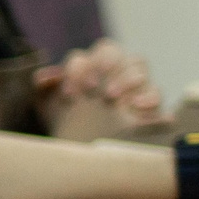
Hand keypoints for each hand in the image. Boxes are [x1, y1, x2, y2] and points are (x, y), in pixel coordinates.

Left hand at [36, 41, 164, 136]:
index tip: (69, 92)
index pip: (87, 54)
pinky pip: (156, 92)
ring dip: (125, 78)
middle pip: (114, 50)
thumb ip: (43, 88)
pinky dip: (148, 97)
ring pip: (138, 65)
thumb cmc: (68, 120)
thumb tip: (48, 76)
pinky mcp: (150, 102)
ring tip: (110, 97)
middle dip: (104, 63)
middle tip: (92, 86)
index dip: (77, 69)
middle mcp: (112, 69)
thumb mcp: (50, 106)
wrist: (86, 148)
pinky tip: (135, 108)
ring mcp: (134, 83)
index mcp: (88, 66)